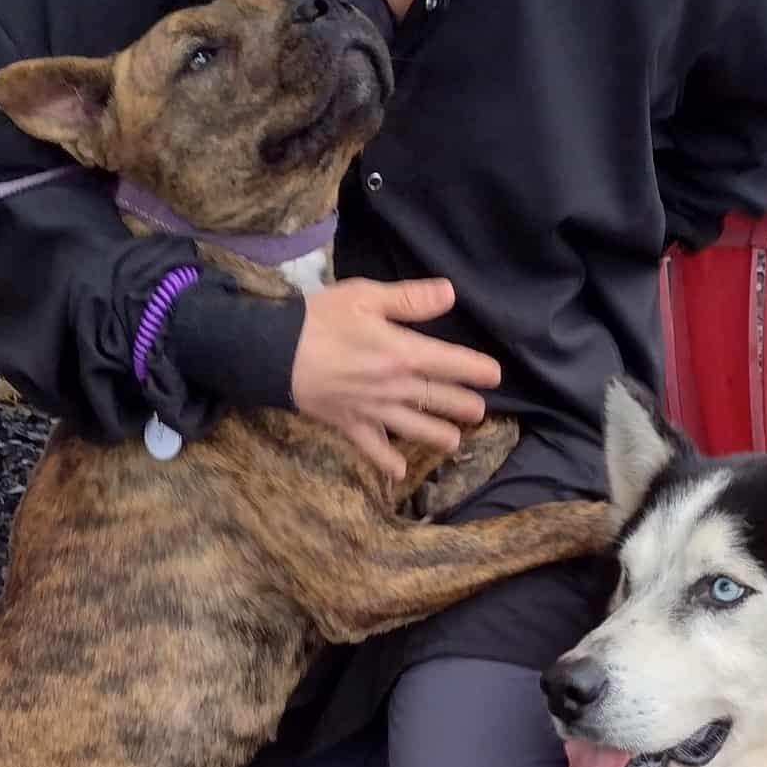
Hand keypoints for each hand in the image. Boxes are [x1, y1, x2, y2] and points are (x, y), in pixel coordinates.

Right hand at [291, 278, 499, 481]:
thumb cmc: (319, 319)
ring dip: (437, 436)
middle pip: (437, 399)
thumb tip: (450, 294)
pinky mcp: (348, 424)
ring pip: (413, 427)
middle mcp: (394, 387)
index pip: (450, 363)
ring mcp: (372, 410)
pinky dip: (386, 461)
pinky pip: (371, 447)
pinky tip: (398, 473)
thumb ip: (410, 299)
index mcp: (402, 353)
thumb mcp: (365, 297)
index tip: (494, 375)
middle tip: (480, 411)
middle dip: (462, 406)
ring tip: (454, 442)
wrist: (272, 352)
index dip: (475, 369)